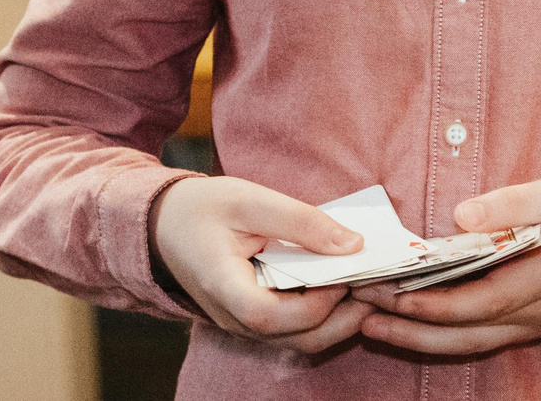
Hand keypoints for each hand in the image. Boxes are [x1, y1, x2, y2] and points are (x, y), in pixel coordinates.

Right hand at [150, 176, 371, 353]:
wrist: (163, 226)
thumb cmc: (203, 208)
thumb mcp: (249, 199)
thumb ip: (300, 221)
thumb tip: (353, 244)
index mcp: (222, 285)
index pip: (269, 315)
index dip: (314, 302)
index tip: (346, 274)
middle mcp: (232, 317)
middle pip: (295, 338)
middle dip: (343, 318)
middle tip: (377, 285)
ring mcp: (242, 324)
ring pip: (299, 341)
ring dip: (339, 320)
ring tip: (367, 286)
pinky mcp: (253, 320)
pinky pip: (293, 331)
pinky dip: (323, 315)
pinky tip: (342, 287)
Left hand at [352, 175, 540, 357]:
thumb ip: (515, 203)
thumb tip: (460, 215)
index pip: (475, 301)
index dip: (427, 303)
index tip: (386, 292)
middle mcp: (534, 313)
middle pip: (463, 333)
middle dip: (407, 327)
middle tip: (359, 311)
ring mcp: (532, 323)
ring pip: (468, 342)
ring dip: (419, 338)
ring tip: (372, 325)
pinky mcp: (531, 323)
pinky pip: (481, 338)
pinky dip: (443, 335)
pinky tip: (413, 324)